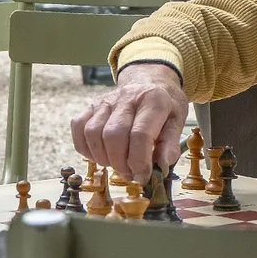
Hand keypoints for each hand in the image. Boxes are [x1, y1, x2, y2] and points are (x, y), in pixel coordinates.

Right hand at [70, 61, 188, 180]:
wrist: (149, 81)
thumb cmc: (164, 106)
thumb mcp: (178, 122)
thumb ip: (170, 144)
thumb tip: (161, 167)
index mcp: (153, 101)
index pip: (140, 135)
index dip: (139, 161)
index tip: (143, 176)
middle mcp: (127, 97)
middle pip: (113, 135)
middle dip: (120, 163)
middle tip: (130, 173)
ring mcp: (106, 100)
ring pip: (93, 133)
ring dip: (103, 157)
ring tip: (117, 165)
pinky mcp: (91, 105)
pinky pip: (78, 127)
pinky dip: (85, 148)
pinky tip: (100, 155)